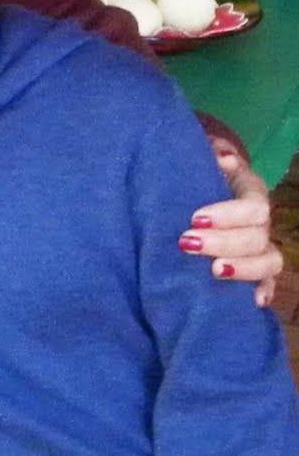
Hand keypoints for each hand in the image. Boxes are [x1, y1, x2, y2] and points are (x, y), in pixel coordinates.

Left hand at [180, 144, 281, 307]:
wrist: (188, 195)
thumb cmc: (193, 175)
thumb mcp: (197, 159)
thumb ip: (207, 153)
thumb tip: (223, 157)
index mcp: (250, 191)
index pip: (254, 205)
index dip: (229, 214)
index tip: (194, 218)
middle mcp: (260, 222)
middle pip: (257, 236)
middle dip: (223, 242)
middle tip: (187, 243)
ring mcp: (260, 247)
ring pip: (268, 262)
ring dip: (244, 269)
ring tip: (215, 272)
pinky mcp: (254, 271)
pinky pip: (267, 284)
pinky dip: (263, 292)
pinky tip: (254, 302)